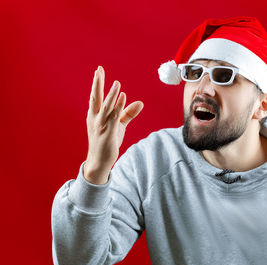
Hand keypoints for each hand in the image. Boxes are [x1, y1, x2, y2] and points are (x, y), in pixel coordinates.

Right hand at [83, 66, 143, 184]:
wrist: (99, 161)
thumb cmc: (107, 141)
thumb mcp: (118, 125)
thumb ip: (128, 113)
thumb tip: (140, 102)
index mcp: (94, 115)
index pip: (95, 96)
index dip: (97, 83)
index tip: (98, 70)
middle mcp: (95, 119)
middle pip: (96, 98)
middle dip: (98, 83)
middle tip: (99, 70)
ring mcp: (101, 126)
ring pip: (106, 107)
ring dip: (111, 94)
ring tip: (117, 83)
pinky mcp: (109, 134)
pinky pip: (114, 118)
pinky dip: (118, 107)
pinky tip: (122, 97)